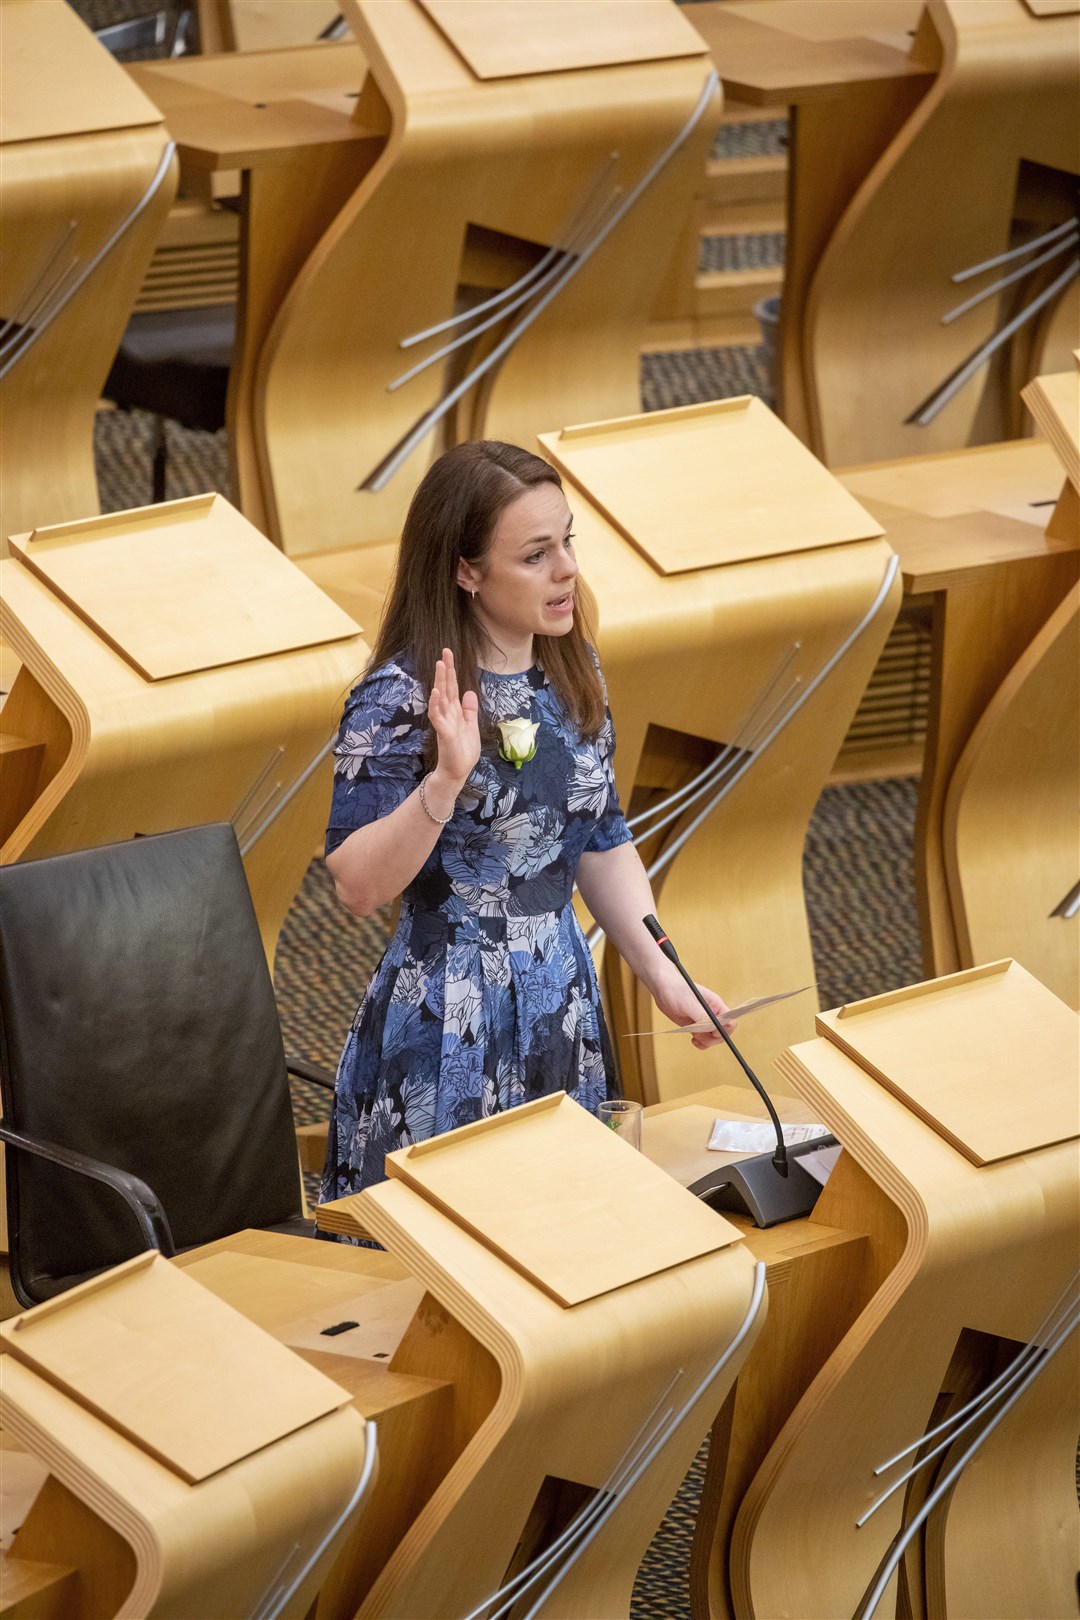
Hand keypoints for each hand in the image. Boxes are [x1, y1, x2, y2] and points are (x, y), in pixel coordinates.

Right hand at [428, 648, 480, 788]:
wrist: (457, 772)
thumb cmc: (462, 751)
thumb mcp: (471, 726)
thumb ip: (469, 709)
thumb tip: (470, 691)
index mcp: (455, 711)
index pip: (452, 687)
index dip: (451, 670)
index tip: (449, 654)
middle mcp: (448, 714)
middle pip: (446, 687)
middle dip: (445, 669)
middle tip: (445, 651)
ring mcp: (444, 722)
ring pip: (440, 698)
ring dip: (439, 681)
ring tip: (440, 665)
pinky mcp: (444, 733)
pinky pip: (437, 716)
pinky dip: (436, 704)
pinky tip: (436, 693)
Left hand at [652, 971, 735, 1049]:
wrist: (662, 989)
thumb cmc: (676, 990)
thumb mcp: (689, 1003)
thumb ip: (702, 1016)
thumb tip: (714, 1028)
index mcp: (716, 1004)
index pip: (730, 1020)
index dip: (724, 1029)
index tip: (712, 1032)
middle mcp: (712, 1013)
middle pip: (723, 1032)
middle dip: (713, 1038)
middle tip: (699, 1036)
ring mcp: (704, 1021)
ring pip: (713, 1038)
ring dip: (706, 1041)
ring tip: (694, 1037)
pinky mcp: (695, 1026)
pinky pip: (704, 1039)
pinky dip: (701, 1043)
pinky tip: (693, 1040)